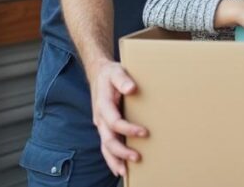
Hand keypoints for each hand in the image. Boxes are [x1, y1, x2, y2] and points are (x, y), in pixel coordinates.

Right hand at [89, 60, 146, 177]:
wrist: (99, 74)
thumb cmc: (110, 74)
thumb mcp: (116, 71)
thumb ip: (122, 79)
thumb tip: (131, 88)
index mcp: (103, 105)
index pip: (114, 122)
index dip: (128, 129)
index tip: (145, 133)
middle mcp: (100, 118)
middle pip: (108, 139)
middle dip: (121, 151)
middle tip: (137, 158)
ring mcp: (101, 124)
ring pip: (105, 146)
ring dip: (114, 160)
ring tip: (124, 172)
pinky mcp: (105, 127)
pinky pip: (107, 145)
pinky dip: (112, 158)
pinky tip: (119, 168)